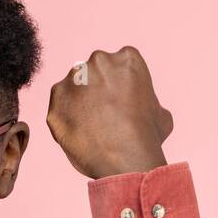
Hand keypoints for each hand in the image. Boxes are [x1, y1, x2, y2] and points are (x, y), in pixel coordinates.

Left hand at [47, 45, 171, 178]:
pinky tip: (80, 133)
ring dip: (79, 102)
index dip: (120, 86)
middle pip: (94, 72)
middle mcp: (98, 61)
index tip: (121, 103)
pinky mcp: (56, 99)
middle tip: (105, 115)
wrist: (126, 158)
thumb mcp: (161, 113)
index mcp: (127, 58)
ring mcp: (74, 78)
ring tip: (92, 127)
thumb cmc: (147, 137)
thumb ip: (146, 101)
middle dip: (97, 89)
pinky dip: (66, 117)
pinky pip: (59, 106)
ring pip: (74, 87)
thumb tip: (144, 108)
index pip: (120, 65)